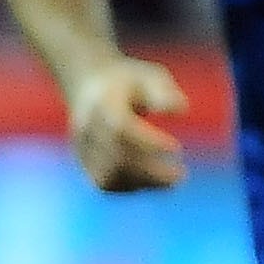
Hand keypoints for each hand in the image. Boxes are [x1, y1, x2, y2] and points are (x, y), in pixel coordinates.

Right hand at [65, 58, 187, 192]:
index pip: (120, 128)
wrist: (89, 83)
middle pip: (114, 157)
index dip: (148, 142)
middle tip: (181, 176)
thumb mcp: (149, 76)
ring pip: (107, 177)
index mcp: (102, 103)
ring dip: (141, 183)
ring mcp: (82, 147)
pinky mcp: (83, 162)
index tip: (176, 148)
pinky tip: (155, 182)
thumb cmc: (128, 81)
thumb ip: (163, 92)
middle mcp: (87, 128)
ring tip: (172, 181)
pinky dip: (131, 187)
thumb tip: (181, 110)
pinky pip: (105, 183)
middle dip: (150, 171)